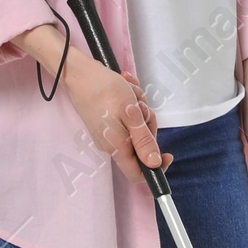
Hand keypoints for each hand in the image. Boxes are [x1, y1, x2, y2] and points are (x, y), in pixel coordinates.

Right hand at [63, 50, 172, 187]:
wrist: (79, 73)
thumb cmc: (104, 90)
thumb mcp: (131, 114)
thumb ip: (143, 140)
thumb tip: (154, 164)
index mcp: (117, 147)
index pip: (138, 174)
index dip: (156, 168)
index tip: (168, 153)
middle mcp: (111, 143)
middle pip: (141, 144)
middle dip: (147, 123)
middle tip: (141, 106)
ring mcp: (108, 132)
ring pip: (136, 126)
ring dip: (139, 107)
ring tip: (129, 92)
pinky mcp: (107, 120)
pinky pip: (127, 117)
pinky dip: (130, 102)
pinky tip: (125, 88)